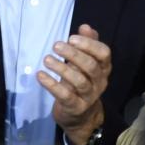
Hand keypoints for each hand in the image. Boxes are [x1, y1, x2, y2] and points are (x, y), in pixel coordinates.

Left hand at [39, 24, 110, 144]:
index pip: (104, 54)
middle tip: (56, 45)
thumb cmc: (81, 83)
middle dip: (73, 54)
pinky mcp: (75, 107)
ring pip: (79, 81)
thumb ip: (87, 45)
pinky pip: (65, 95)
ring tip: (47, 59)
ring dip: (61, 68)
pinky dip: (51, 84)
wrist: (80, 117)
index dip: (89, 44)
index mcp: (103, 68)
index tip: (71, 38)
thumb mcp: (84, 64)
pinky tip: (40, 75)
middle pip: (90, 66)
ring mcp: (89, 96)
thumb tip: (86, 26)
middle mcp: (99, 82)